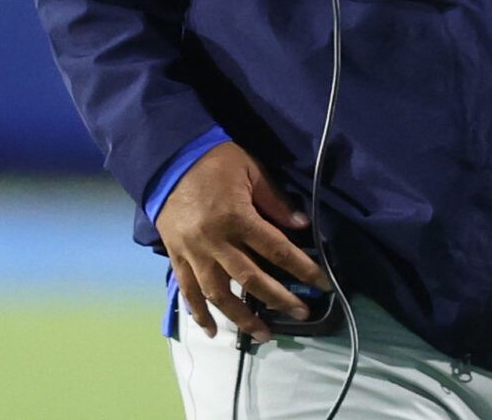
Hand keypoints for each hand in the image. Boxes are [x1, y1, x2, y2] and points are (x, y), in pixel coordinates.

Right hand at [154, 142, 331, 343]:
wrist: (168, 158)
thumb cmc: (215, 161)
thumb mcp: (252, 170)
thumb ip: (276, 201)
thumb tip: (303, 226)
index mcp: (236, 217)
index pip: (277, 249)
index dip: (302, 268)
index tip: (322, 284)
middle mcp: (214, 241)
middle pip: (251, 279)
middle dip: (279, 300)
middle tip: (301, 314)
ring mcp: (193, 252)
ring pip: (218, 294)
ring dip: (241, 318)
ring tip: (263, 334)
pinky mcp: (176, 256)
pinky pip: (187, 291)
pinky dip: (199, 313)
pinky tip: (212, 331)